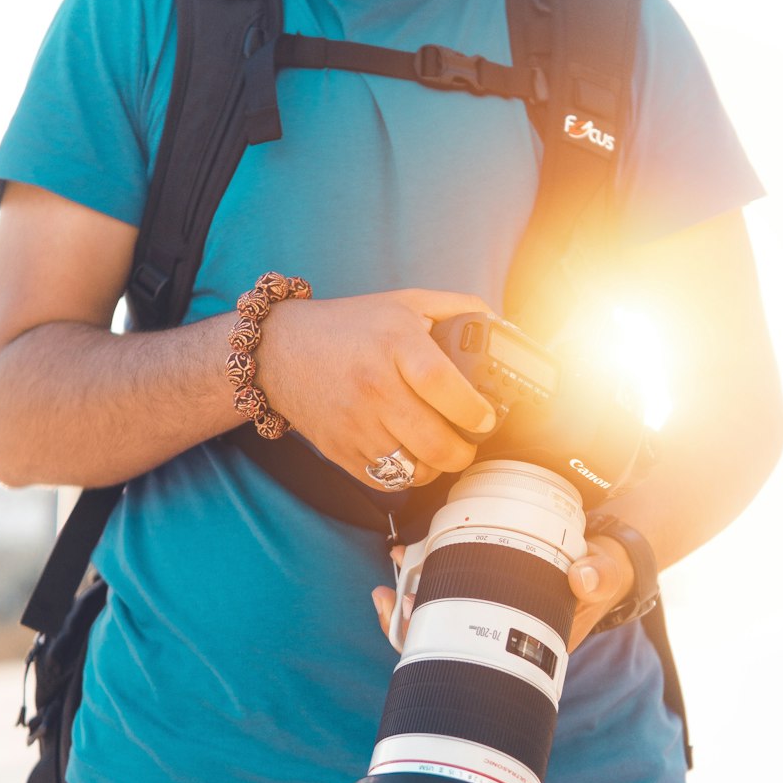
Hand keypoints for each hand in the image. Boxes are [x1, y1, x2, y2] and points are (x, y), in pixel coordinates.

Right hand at [258, 289, 498, 487]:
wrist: (280, 350)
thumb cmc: (348, 326)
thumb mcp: (404, 301)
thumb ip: (457, 308)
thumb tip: (501, 325)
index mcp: (394, 344)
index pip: (441, 385)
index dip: (472, 409)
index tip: (486, 417)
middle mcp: (373, 386)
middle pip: (433, 440)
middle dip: (463, 452)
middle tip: (469, 442)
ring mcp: (355, 423)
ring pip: (414, 469)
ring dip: (437, 467)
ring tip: (441, 450)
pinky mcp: (340, 450)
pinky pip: (386, 480)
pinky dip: (407, 475)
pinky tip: (411, 456)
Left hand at [371, 538, 634, 653]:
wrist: (609, 554)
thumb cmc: (606, 570)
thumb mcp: (609, 571)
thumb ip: (601, 574)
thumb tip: (582, 577)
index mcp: (525, 643)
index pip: (467, 656)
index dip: (429, 641)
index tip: (404, 610)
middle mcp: (502, 632)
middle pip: (442, 642)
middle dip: (407, 621)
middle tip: (388, 594)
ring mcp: (493, 610)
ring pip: (440, 615)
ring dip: (411, 593)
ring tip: (395, 562)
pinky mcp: (489, 586)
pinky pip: (449, 588)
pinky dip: (426, 572)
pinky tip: (408, 553)